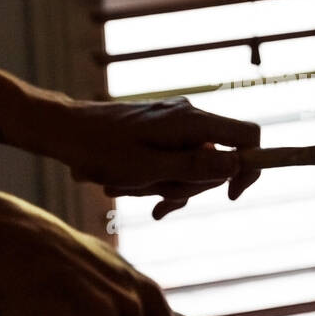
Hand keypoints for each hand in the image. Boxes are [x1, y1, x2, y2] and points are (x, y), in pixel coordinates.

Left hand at [57, 98, 260, 218]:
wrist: (64, 130)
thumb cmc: (101, 150)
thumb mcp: (149, 169)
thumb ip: (194, 168)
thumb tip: (237, 165)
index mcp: (192, 121)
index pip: (247, 135)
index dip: (249, 167)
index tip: (231, 195)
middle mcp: (189, 117)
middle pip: (219, 159)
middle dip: (192, 185)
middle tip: (157, 198)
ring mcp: (175, 123)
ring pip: (194, 164)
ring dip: (168, 185)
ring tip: (131, 188)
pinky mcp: (161, 130)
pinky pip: (175, 160)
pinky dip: (160, 178)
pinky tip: (133, 188)